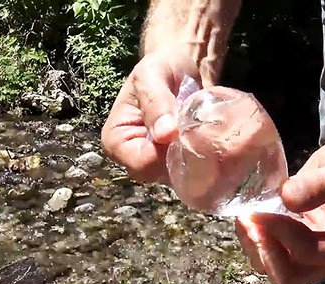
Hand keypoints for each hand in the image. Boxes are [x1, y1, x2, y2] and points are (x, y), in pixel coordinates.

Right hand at [100, 51, 200, 183]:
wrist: (181, 67)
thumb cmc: (161, 67)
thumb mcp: (153, 74)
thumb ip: (156, 101)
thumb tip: (165, 135)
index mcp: (116, 140)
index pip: (142, 163)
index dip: (166, 151)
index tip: (182, 129)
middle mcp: (132, 159)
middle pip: (160, 175)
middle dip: (182, 155)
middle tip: (197, 128)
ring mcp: (156, 164)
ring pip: (178, 176)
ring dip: (196, 157)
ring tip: (203, 131)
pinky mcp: (175, 164)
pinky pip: (192, 172)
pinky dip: (204, 158)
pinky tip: (208, 139)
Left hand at [235, 104, 324, 283]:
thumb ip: (320, 185)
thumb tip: (287, 198)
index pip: (311, 254)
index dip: (282, 234)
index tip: (261, 210)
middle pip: (291, 276)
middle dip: (265, 250)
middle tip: (247, 219)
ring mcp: (319, 258)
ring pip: (277, 270)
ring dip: (257, 247)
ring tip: (244, 216)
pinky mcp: (302, 246)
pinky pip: (273, 255)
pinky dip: (257, 240)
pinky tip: (249, 216)